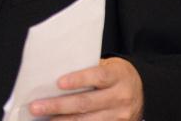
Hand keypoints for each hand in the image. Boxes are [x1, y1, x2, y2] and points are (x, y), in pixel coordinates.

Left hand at [29, 57, 143, 119]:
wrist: (144, 91)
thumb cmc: (116, 75)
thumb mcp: (108, 66)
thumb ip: (88, 70)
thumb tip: (54, 77)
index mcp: (118, 76)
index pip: (97, 77)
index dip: (78, 80)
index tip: (58, 82)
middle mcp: (121, 97)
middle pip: (86, 103)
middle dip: (58, 106)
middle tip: (36, 106)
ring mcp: (120, 116)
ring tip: (43, 119)